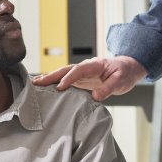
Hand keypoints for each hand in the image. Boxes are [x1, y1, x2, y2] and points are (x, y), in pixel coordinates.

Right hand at [33, 56, 147, 101]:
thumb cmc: (125, 73)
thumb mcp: (121, 80)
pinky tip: (44, 87)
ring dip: (49, 78)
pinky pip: (65, 80)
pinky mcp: (81, 79)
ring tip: (33, 84)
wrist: (128, 68)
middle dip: (51, 76)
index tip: (60, 87)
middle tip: (36, 83)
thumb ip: (109, 88)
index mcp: (95, 65)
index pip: (79, 70)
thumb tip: (96, 96)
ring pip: (62, 74)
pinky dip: (54, 82)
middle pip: (65, 70)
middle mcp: (85, 67)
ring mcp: (82, 73)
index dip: (69, 78)